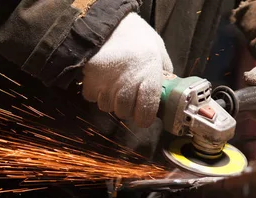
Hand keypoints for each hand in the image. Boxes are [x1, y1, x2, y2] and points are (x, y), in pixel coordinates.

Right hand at [82, 13, 172, 127]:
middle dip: (125, 108)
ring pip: (107, 107)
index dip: (144, 117)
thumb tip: (165, 88)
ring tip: (112, 85)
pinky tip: (100, 79)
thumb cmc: (134, 34)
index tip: (143, 114)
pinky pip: (92, 97)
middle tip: (126, 95)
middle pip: (124, 113)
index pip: (146, 113)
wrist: (105, 22)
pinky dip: (94, 92)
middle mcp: (128, 84)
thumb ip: (163, 69)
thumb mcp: (157, 48)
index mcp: (149, 76)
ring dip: (109, 100)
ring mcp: (107, 85)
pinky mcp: (90, 82)